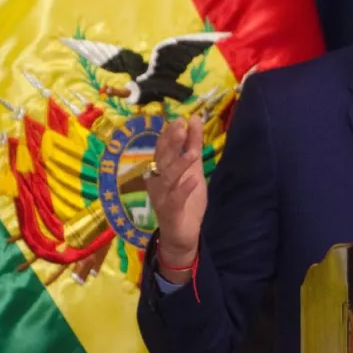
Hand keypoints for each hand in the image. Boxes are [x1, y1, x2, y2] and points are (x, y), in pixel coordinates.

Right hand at [145, 115, 207, 272]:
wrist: (182, 234)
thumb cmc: (186, 199)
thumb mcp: (193, 168)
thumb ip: (193, 144)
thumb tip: (193, 118)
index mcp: (162, 170)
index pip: (162, 148)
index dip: (169, 134)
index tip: (179, 120)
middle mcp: (158, 182)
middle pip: (162, 160)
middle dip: (170, 143)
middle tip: (180, 127)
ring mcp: (162, 197)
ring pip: (168, 178)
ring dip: (179, 164)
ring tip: (193, 153)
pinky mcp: (170, 212)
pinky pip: (175, 199)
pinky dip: (183, 189)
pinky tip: (194, 180)